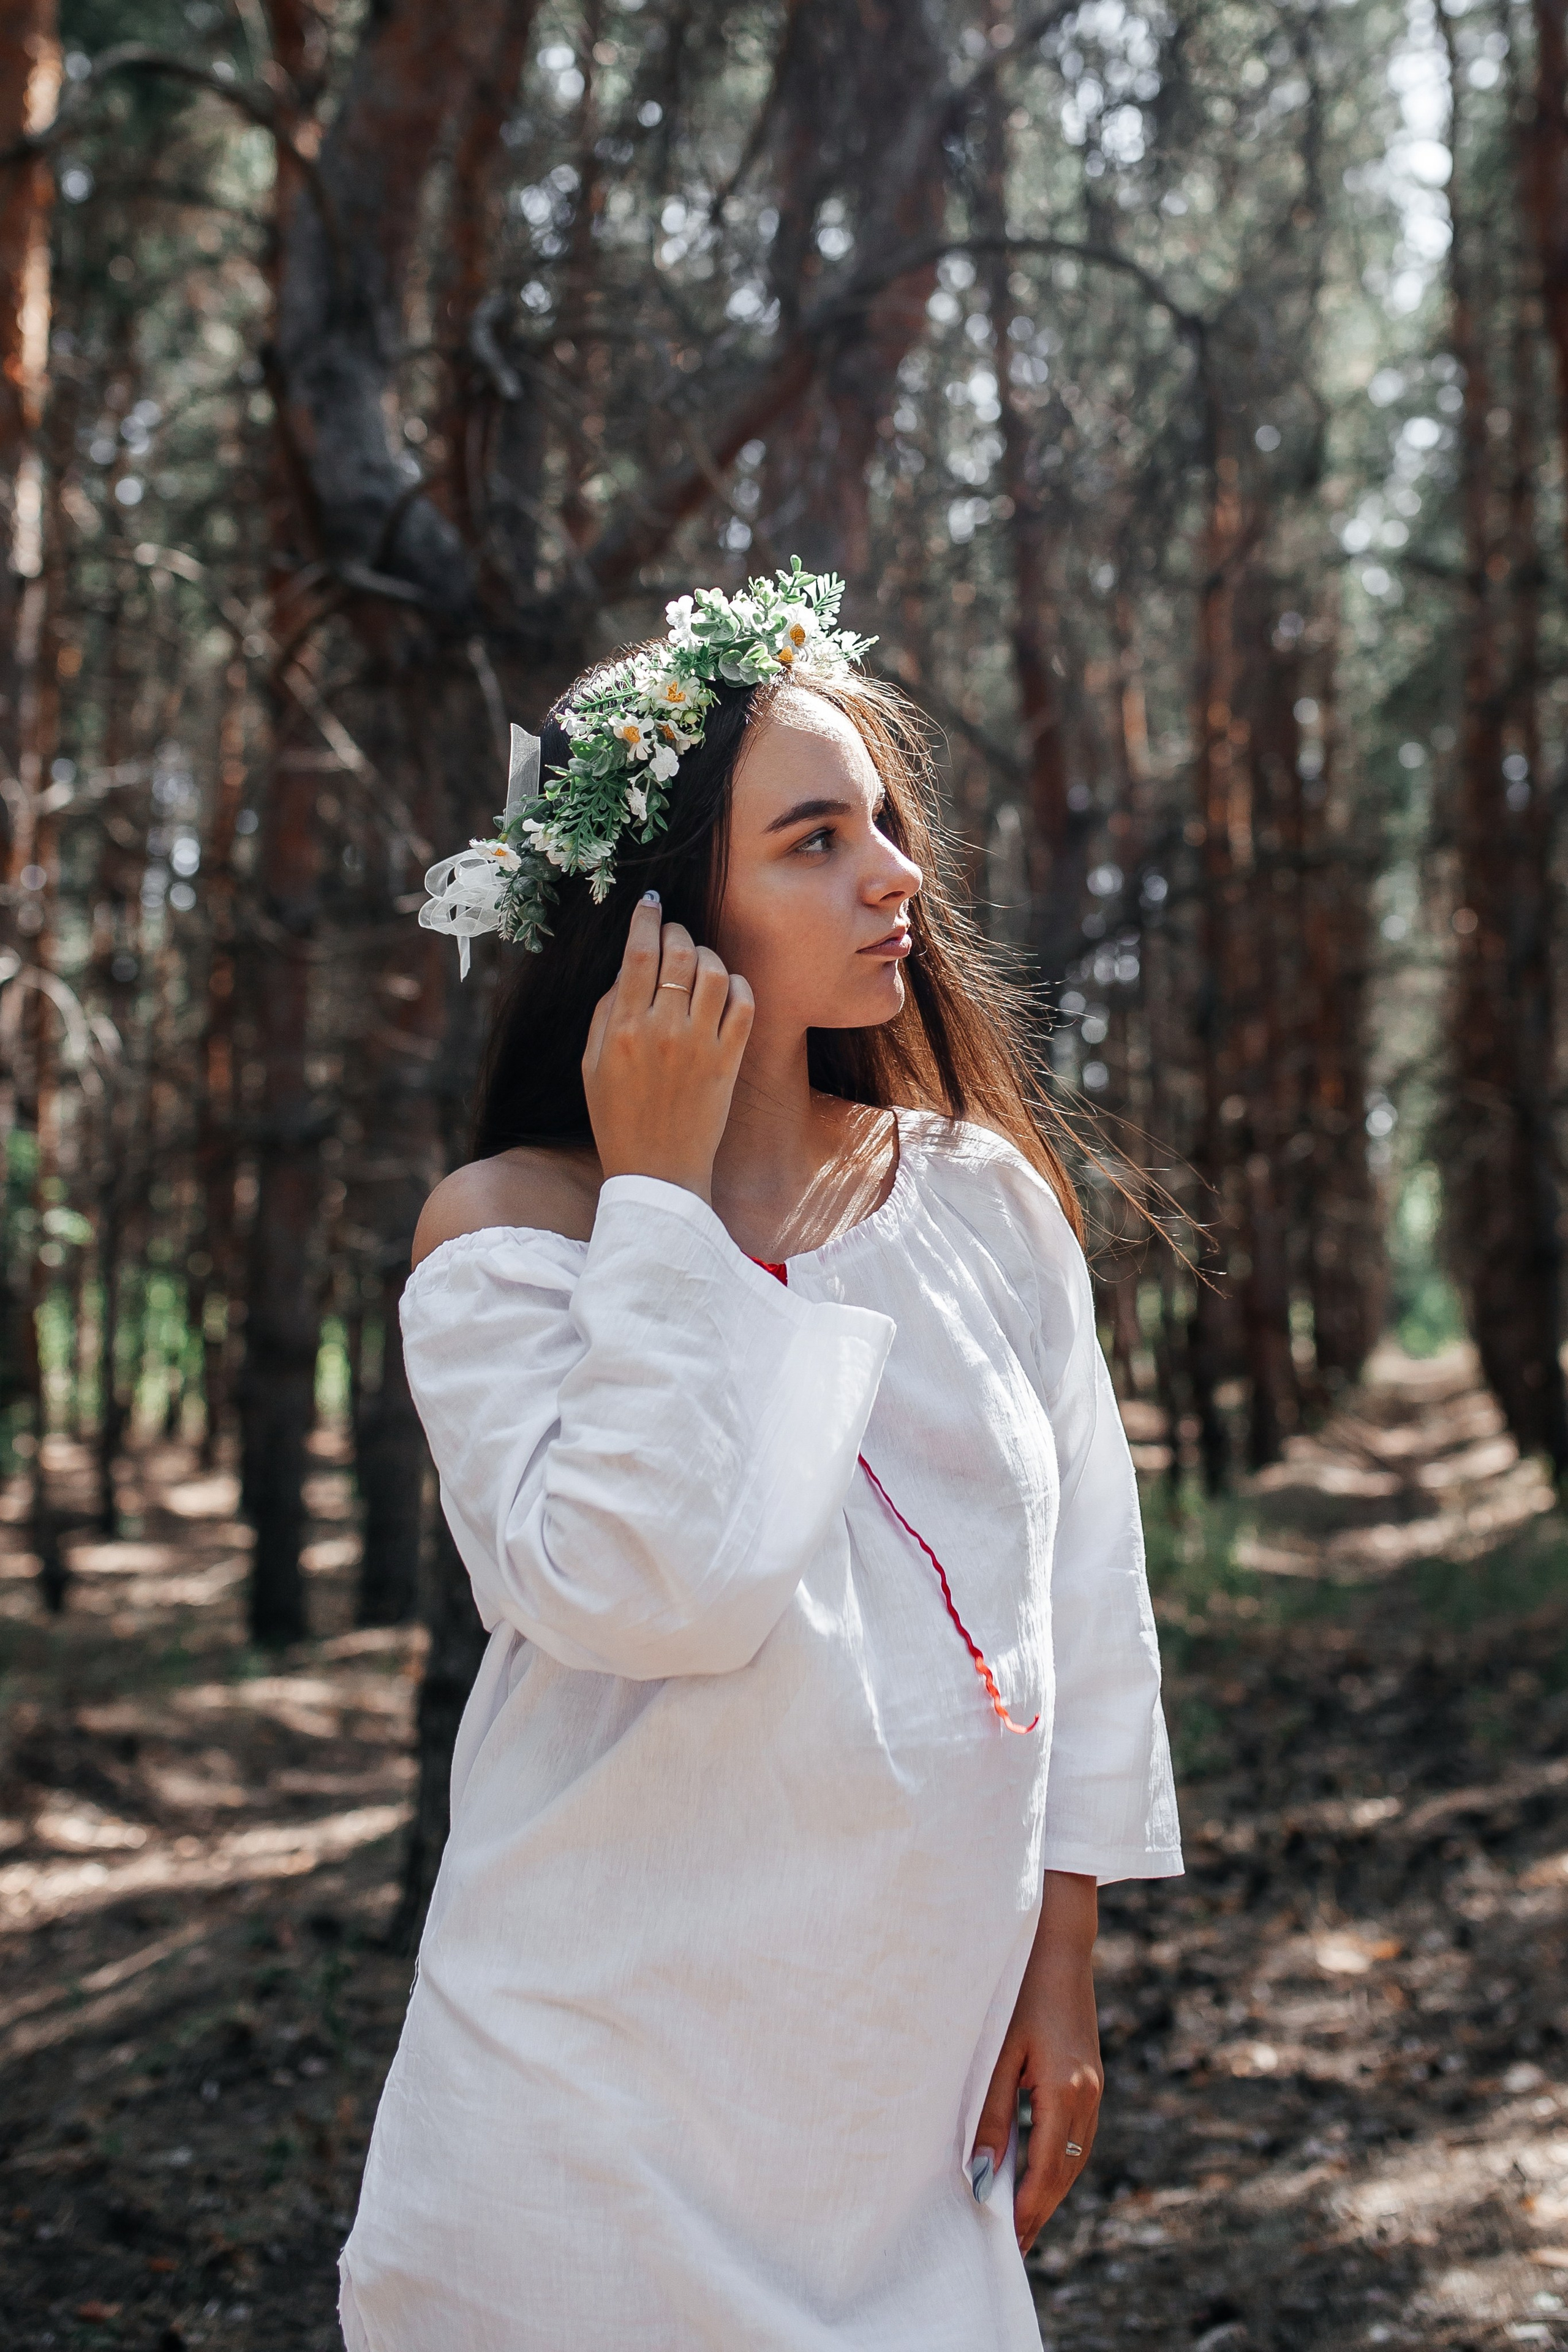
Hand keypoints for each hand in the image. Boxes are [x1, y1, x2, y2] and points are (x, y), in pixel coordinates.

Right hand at [583, 893, 753, 1201]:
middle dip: (677, 931)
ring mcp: (700, 1044)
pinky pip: (744, 1004)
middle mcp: (663, 1030)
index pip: (637, 952)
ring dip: (708, 955)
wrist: (657, 1172)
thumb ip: (605, 1013)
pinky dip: (737, 985)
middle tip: (674, 932)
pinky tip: (726, 989)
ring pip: (714, 971)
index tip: (650, 902)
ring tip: (699, 962)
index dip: (646, 918)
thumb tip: (626, 970)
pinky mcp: (728, 1060)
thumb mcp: (591, 1065)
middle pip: (679, 953)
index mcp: (622, 1029)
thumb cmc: (617, 1118)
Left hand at [972, 1871, 1101, 2256]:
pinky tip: (1037, 2170)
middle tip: (1013, 2247)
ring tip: (1021, 2218)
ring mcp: (1093, 2084)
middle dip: (1039, 2210)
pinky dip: (1058, 2160)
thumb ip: (990, 2117)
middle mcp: (1088, 2095)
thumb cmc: (1017, 1990)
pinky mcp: (1089, 2074)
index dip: (1027, 2212)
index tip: (1008, 2246)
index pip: (1047, 2172)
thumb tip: (984, 2177)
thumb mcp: (996, 2054)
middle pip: (1066, 2171)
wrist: (1059, 1942)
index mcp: (1066, 2092)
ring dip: (1050, 2188)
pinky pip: (1077, 2133)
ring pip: (1075, 2155)